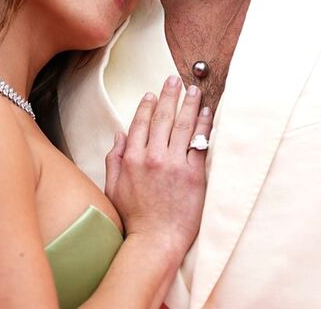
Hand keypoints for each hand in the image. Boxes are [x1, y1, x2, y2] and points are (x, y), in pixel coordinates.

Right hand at [104, 76, 212, 259]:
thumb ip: (115, 159)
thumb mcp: (113, 187)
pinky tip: (207, 113)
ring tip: (194, 90)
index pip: (140, 123)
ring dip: (189, 105)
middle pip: (163, 118)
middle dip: (169, 96)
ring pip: (183, 126)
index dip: (146, 106)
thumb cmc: (133, 218)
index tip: (151, 94)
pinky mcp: (193, 175)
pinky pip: (200, 144)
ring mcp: (174, 165)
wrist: (155, 241)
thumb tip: (119, 135)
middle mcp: (153, 157)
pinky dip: (204, 126)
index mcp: (132, 158)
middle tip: (174, 79)